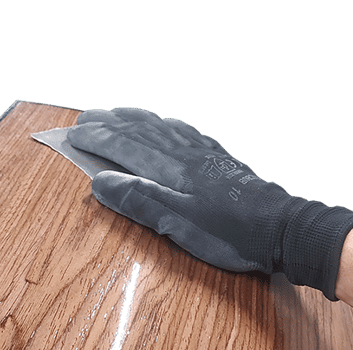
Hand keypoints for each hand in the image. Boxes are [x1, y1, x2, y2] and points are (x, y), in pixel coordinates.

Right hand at [67, 107, 352, 299]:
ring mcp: (202, 153)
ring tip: (116, 112)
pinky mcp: (218, 158)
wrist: (279, 227)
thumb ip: (138, 200)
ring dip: (134, 118)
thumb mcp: (177, 224)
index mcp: (168, 169)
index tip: (72, 134)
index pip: (123, 146)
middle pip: (139, 130)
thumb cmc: (228, 232)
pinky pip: (185, 131)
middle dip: (109, 122)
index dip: (96, 139)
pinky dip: (165, 124)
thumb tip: (99, 180)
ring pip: (160, 127)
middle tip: (84, 117)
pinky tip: (166, 124)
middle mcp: (182, 153)